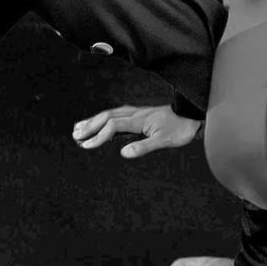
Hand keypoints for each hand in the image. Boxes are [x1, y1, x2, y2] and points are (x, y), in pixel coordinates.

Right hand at [73, 104, 201, 159]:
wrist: (191, 115)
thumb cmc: (179, 129)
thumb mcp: (164, 141)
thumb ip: (143, 147)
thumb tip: (123, 153)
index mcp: (138, 121)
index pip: (112, 127)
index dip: (98, 137)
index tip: (87, 146)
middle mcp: (133, 114)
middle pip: (105, 118)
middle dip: (89, 127)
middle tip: (75, 135)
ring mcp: (135, 113)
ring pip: (109, 114)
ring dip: (93, 121)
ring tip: (79, 127)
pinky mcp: (138, 114)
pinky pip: (115, 115)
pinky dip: (103, 119)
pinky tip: (99, 122)